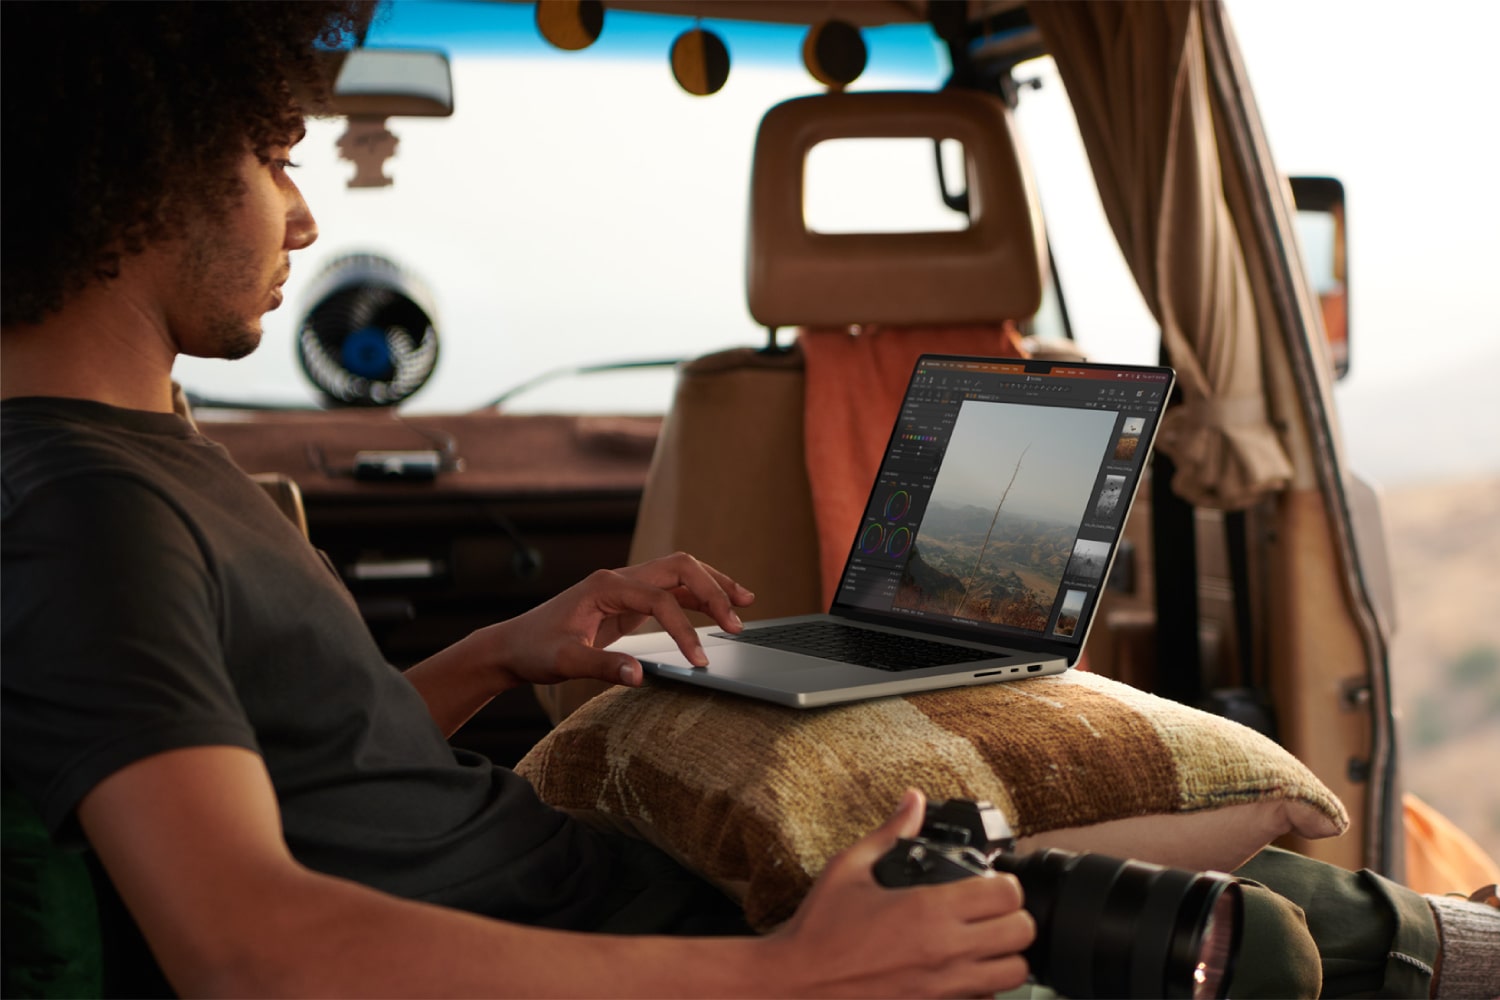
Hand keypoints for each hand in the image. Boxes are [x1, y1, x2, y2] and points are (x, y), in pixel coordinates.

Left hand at [488, 551, 754, 688]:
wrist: (512, 646)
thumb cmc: (534, 650)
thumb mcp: (564, 662)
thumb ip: (603, 667)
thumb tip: (640, 676)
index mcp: (605, 586)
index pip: (661, 600)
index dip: (684, 630)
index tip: (699, 660)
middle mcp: (619, 578)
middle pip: (680, 568)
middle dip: (714, 589)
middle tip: (739, 619)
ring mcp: (624, 587)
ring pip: (679, 573)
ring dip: (712, 585)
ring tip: (745, 602)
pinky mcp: (627, 601)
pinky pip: (670, 590)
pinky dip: (696, 597)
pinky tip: (715, 610)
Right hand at [761, 789, 1033, 997]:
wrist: (796, 985)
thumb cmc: (819, 932)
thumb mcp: (849, 869)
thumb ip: (889, 833)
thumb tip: (912, 801)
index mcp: (928, 909)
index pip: (1008, 894)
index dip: (1005, 883)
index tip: (990, 882)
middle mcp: (945, 950)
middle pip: (1022, 934)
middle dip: (1013, 917)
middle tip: (992, 911)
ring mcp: (945, 988)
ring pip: (1014, 974)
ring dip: (1005, 955)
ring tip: (983, 943)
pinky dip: (982, 987)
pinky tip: (959, 972)